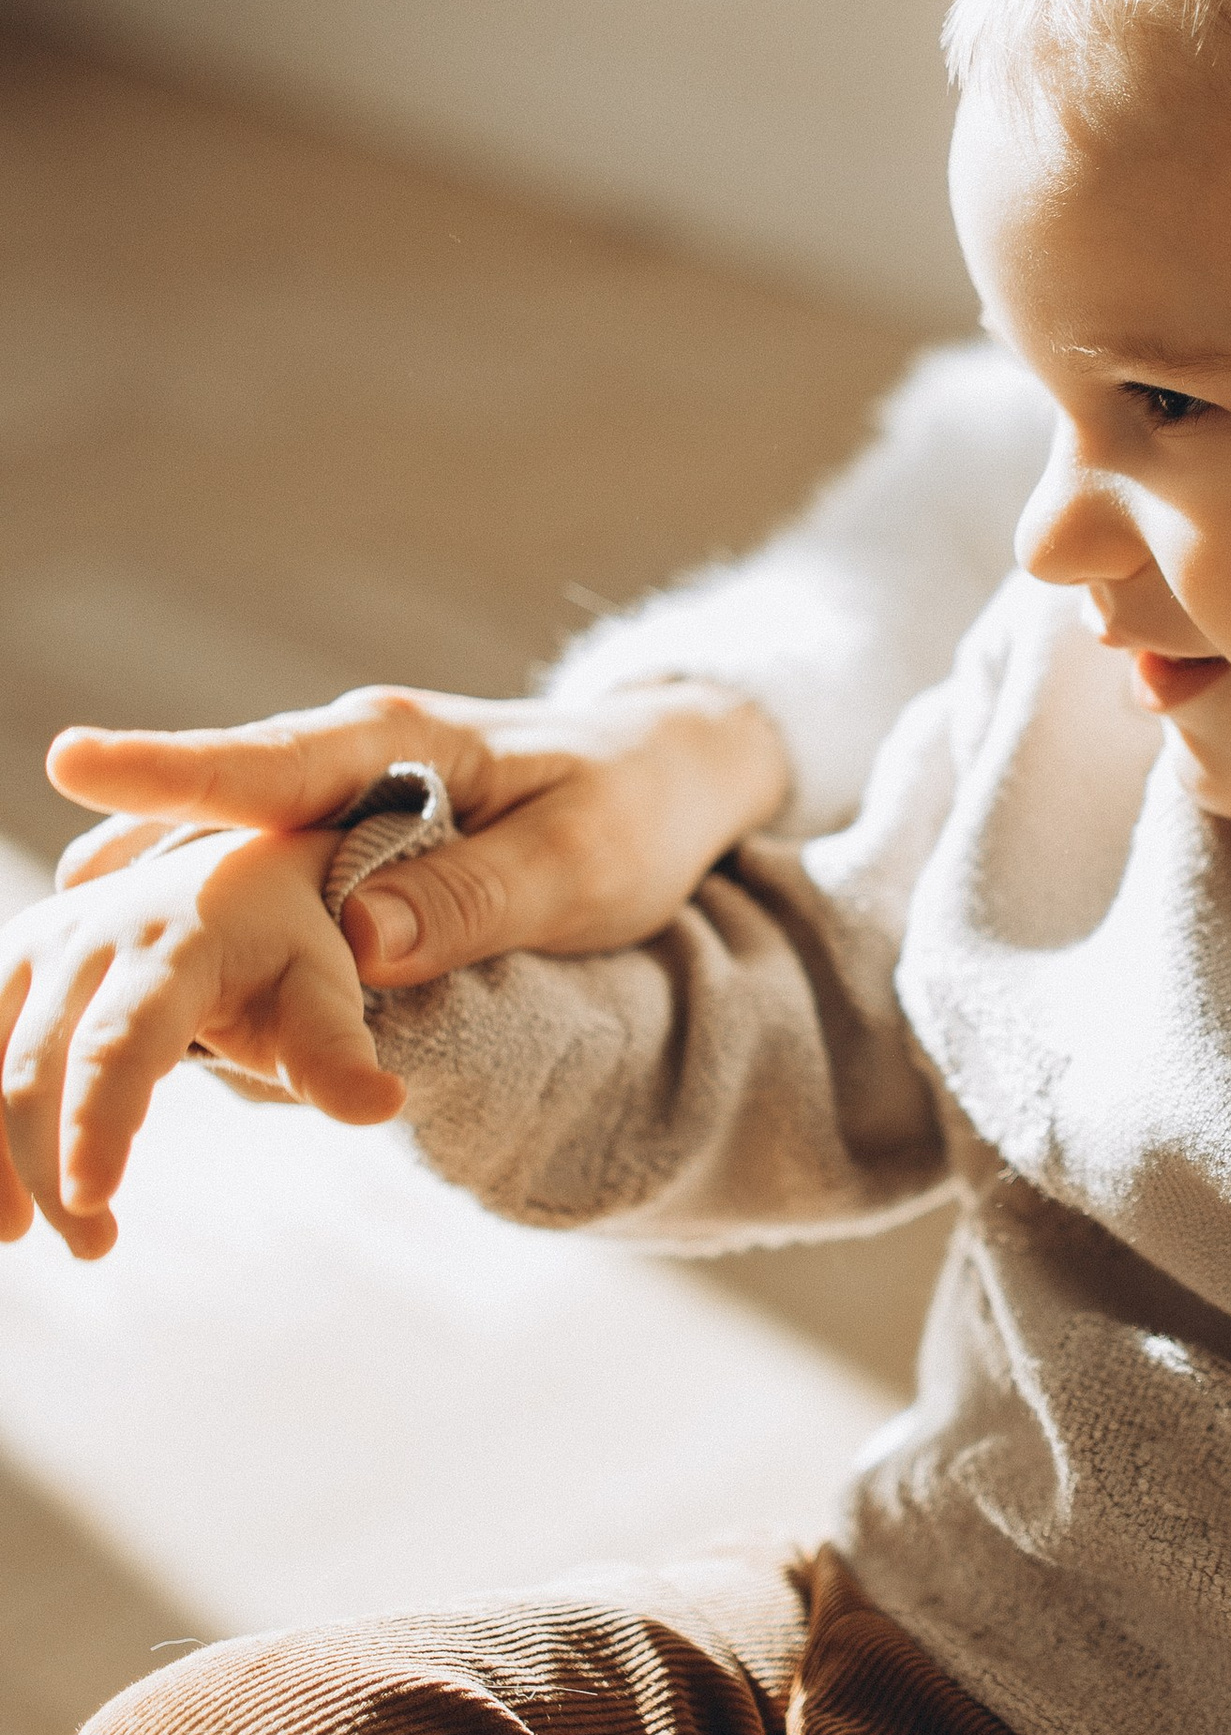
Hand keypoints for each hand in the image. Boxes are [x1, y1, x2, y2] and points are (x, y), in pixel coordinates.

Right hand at [0, 828, 400, 1254]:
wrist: (236, 867)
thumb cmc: (289, 945)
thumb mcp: (324, 989)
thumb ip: (339, 1053)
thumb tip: (385, 1106)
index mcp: (173, 942)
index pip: (122, 1041)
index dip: (99, 1121)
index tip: (91, 1201)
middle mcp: (86, 936)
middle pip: (38, 1069)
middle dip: (50, 1167)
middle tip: (93, 1246)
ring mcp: (34, 947)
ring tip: (19, 1236)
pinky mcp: (6, 967)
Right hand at [47, 680, 791, 990]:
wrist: (665, 778)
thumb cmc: (632, 812)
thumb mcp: (581, 862)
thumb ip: (475, 898)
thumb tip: (360, 946)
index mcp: (397, 742)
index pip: (270, 760)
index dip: (172, 767)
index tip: (75, 763)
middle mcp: (335, 767)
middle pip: (201, 822)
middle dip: (118, 872)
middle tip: (44, 923)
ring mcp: (317, 813)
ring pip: (193, 859)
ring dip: (121, 915)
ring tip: (39, 989)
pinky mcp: (317, 859)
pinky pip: (223, 892)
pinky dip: (165, 934)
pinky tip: (96, 992)